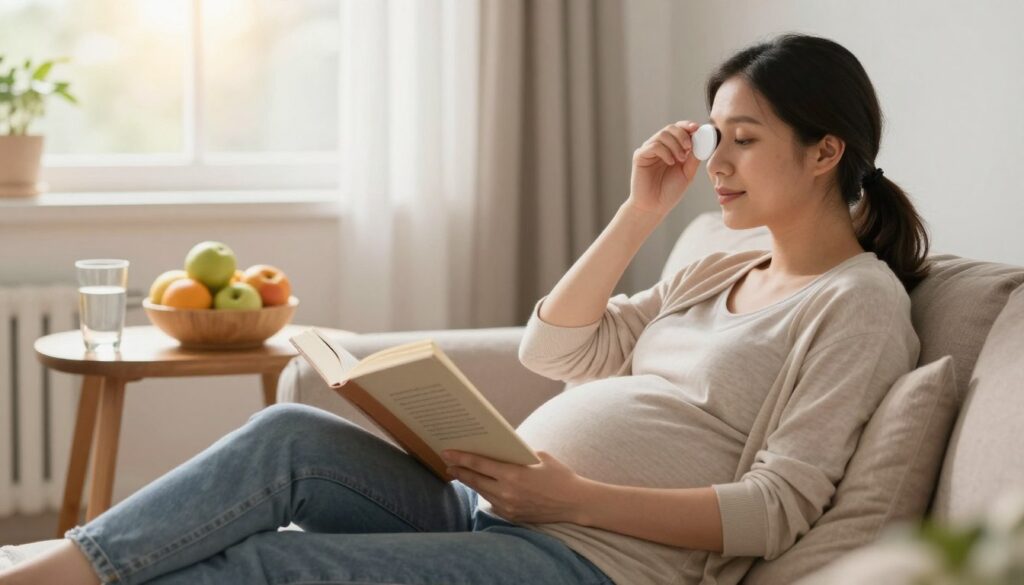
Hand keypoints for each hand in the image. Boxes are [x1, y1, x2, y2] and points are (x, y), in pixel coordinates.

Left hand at [441, 449, 585, 523]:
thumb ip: (518, 453)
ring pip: (481, 492)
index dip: (461, 457)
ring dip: (469, 482)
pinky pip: (492, 502)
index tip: (447, 452)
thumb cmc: (559, 476)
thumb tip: (500, 449)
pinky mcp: (512, 516)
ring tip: (458, 473)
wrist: (575, 503)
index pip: (479, 464)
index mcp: (514, 474)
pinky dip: (484, 492)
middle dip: (459, 470)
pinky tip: (480, 485)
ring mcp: (509, 506)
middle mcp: (507, 492)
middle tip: (447, 462)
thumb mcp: (540, 456)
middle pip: (475, 480)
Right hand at [628, 120, 701, 216]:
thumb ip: (694, 157)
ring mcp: (648, 151)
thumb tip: (702, 141)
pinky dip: (665, 151)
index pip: (678, 129)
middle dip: (683, 135)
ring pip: (662, 135)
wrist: (654, 207)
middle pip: (670, 128)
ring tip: (680, 160)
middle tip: (689, 148)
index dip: (687, 126)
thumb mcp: (687, 173)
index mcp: (670, 149)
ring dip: (675, 145)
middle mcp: (659, 147)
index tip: (697, 128)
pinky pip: (653, 146)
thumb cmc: (669, 192)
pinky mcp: (639, 156)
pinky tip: (670, 162)